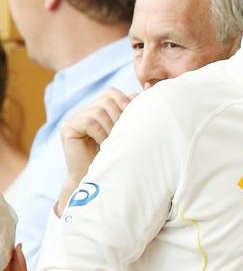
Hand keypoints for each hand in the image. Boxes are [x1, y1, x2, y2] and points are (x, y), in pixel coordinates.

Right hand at [57, 88, 136, 215]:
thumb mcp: (127, 131)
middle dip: (120, 116)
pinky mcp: (68, 127)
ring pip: (100, 110)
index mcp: (98, 108)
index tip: (134, 122)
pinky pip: (89, 122)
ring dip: (111, 128)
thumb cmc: (117, 157)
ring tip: (112, 143)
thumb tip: (147, 90)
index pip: (113, 93)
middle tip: (122, 135)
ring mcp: (74, 117)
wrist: (99, 180)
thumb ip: (131, 112)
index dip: (126, 103)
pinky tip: (103, 146)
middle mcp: (85, 110)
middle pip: (108, 99)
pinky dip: (100, 134)